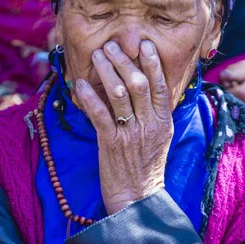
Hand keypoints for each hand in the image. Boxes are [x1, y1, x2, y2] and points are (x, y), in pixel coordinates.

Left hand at [75, 40, 172, 214]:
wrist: (138, 199)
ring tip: (97, 55)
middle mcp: (149, 125)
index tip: (142, 44)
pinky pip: (100, 114)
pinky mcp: (111, 143)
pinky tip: (81, 83)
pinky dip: (89, 96)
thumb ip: (155, 115)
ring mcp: (131, 134)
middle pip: (138, 84)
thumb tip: (145, 89)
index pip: (160, 86)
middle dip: (124, 61)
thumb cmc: (146, 168)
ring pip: (119, 94)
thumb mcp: (159, 139)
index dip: (152, 63)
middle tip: (111, 45)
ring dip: (106, 71)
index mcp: (163, 122)